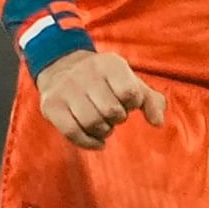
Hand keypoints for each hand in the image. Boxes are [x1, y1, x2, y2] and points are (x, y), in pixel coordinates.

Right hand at [36, 49, 165, 150]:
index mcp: (109, 64)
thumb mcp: (131, 83)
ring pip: (92, 123)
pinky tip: (98, 142)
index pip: (130, 93)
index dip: (132, 104)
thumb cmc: (106, 82)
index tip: (126, 101)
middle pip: (111, 111)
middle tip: (113, 114)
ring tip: (104, 124)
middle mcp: (84, 73)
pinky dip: (89, 142)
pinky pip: (72, 132)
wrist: (61, 68)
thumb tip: (158, 122)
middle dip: (118, 118)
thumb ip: (151, 101)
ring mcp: (64, 89)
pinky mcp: (50, 105)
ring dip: (104, 131)